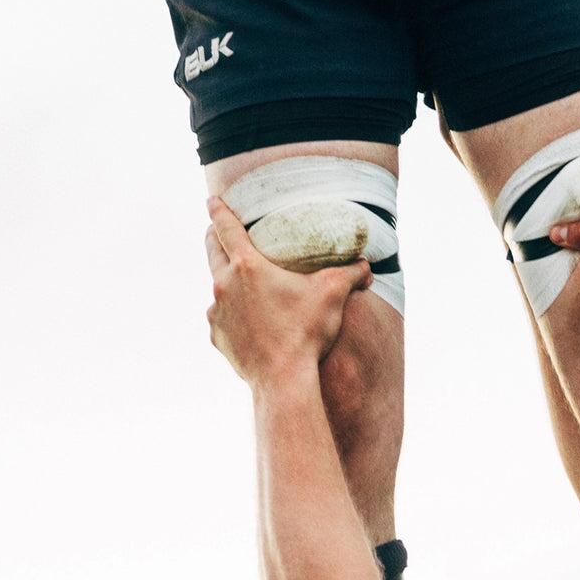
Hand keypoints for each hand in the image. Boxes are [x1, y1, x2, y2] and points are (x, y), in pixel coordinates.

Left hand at [205, 197, 371, 389]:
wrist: (283, 380)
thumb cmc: (306, 333)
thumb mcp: (333, 295)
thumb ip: (350, 273)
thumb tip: (367, 265)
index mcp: (247, 267)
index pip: (225, 228)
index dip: (218, 210)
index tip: (212, 199)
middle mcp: (224, 286)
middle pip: (212, 251)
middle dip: (214, 238)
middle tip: (219, 232)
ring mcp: (217, 313)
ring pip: (217, 287)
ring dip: (226, 280)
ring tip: (242, 284)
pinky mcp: (217, 337)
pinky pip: (221, 318)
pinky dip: (231, 314)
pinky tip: (249, 321)